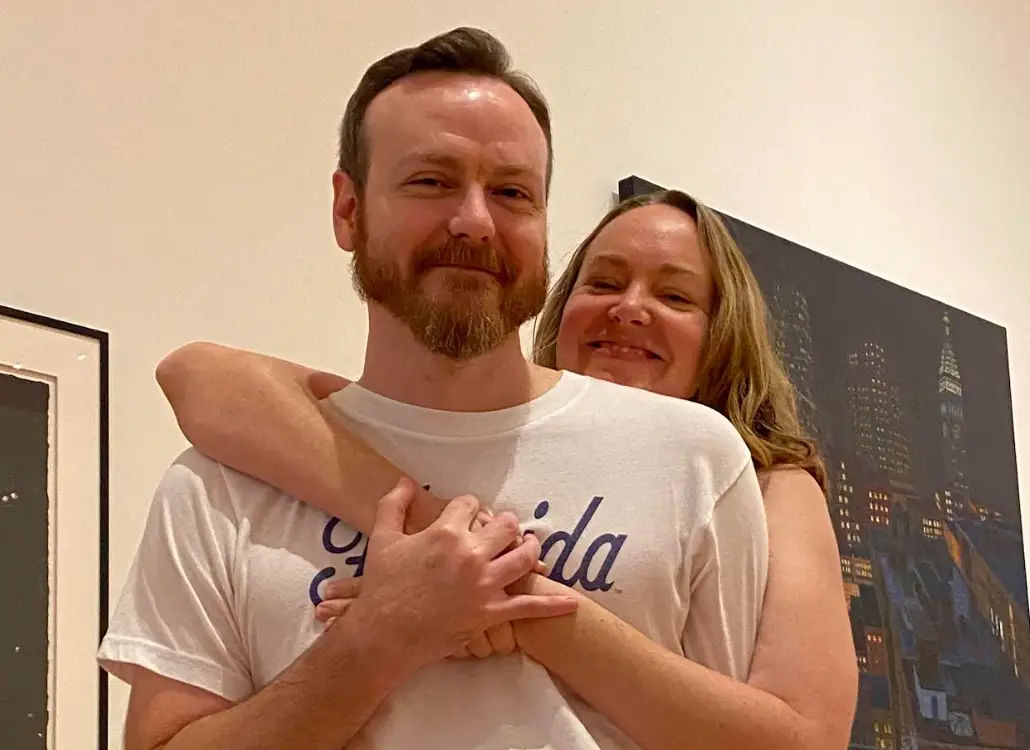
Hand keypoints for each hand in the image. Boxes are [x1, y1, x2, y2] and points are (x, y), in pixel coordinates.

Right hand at [337, 478, 578, 672]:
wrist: (383, 633)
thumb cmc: (382, 585)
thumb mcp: (382, 538)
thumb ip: (393, 504)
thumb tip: (406, 482)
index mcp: (446, 532)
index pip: (469, 504)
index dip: (467, 507)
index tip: (464, 515)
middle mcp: (471, 554)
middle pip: (504, 525)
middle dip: (503, 524)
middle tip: (500, 530)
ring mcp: (484, 584)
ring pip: (523, 557)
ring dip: (529, 549)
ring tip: (529, 546)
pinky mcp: (490, 612)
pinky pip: (528, 607)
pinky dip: (551, 604)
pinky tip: (571, 601)